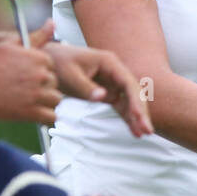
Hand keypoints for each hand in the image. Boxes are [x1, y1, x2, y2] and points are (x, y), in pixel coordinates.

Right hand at [0, 37, 61, 125]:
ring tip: (29, 102)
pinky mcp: (31, 111)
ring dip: (45, 102)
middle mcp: (41, 75)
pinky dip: (44, 116)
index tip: (27, 78)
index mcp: (40, 58)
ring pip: (55, 100)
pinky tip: (32, 113)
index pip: (52, 68)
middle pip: (54, 84)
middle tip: (25, 90)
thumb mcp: (13, 43)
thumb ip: (37, 36)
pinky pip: (51, 117)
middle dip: (43, 87)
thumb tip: (52, 23)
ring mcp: (37, 94)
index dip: (40, 73)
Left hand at [32, 20, 153, 137]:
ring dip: (136, 117)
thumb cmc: (58, 63)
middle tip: (147, 130)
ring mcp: (112, 83)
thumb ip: (85, 86)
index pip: (128, 82)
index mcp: (109, 62)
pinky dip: (127, 118)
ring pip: (129, 102)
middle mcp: (115, 72)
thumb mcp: (69, 74)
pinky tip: (135, 132)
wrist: (49, 61)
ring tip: (143, 134)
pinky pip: (120, 107)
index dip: (136, 100)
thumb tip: (104, 97)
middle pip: (134, 93)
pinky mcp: (107, 93)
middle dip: (141, 111)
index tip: (139, 116)